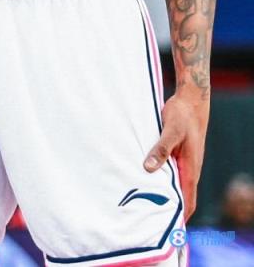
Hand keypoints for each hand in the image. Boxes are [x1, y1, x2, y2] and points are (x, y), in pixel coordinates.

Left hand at [143, 85, 209, 219]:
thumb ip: (161, 149)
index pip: (187, 201)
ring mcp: (181, 162)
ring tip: (140, 205)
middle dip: (166, 210)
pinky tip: (141, 178)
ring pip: (171, 184)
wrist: (190, 100)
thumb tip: (148, 168)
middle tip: (146, 221)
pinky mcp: (174, 154)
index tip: (166, 231)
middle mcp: (187, 169)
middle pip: (179, 196)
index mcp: (190, 169)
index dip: (180, 218)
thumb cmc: (182, 115)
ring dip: (160, 193)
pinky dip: (156, 178)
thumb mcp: (171, 131)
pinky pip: (166, 171)